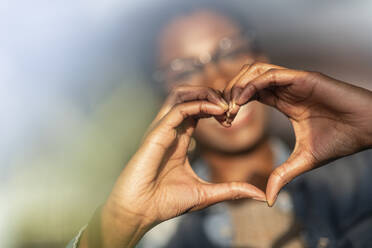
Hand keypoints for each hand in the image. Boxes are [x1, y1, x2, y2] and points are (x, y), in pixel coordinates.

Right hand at [91, 85, 265, 247]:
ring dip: (205, 94)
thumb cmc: (167, 203)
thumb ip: (232, 190)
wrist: (141, 212)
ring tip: (224, 105)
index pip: (197, 109)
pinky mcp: (156, 132)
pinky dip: (199, 104)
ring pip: (181, 94)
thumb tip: (260, 196)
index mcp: (180, 139)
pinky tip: (217, 111)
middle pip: (190, 95)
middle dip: (213, 96)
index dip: (217, 108)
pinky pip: (178, 107)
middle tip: (232, 109)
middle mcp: (171, 129)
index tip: (233, 118)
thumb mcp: (207, 193)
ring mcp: (162, 128)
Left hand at [224, 62, 371, 205]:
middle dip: (230, 92)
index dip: (234, 104)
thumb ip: (282, 175)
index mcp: (284, 101)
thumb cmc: (341, 140)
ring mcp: (293, 81)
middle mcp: (286, 88)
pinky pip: (271, 74)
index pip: (250, 93)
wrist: (369, 129)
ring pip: (255, 70)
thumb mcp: (303, 160)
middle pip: (247, 78)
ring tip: (231, 107)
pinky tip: (242, 101)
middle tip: (223, 114)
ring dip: (238, 85)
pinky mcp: (304, 78)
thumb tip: (268, 199)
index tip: (225, 121)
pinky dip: (252, 84)